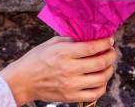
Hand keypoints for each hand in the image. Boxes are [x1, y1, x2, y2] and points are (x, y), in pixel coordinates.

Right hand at [0, 35, 116, 105]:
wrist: (23, 81)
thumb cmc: (36, 59)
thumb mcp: (51, 43)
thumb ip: (70, 40)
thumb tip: (88, 37)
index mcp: (64, 52)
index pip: (91, 48)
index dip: (104, 43)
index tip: (109, 40)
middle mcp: (69, 69)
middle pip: (100, 62)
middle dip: (111, 55)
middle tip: (112, 51)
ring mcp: (71, 85)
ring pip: (101, 79)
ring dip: (109, 70)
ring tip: (107, 65)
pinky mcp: (71, 97)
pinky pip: (95, 93)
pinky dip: (102, 86)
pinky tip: (100, 80)